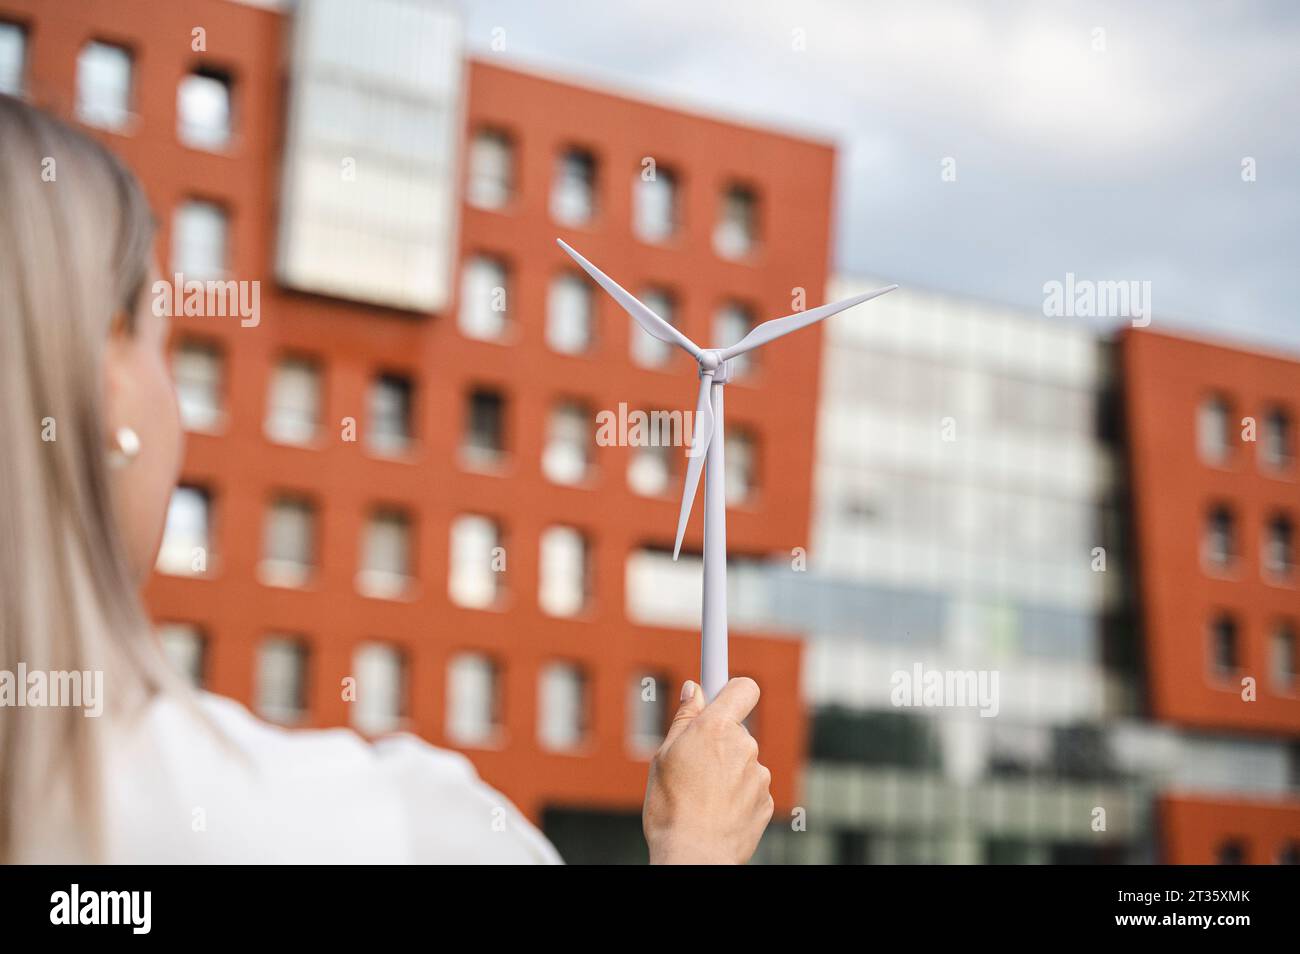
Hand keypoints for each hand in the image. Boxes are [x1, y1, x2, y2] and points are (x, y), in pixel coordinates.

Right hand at [643, 677, 773, 863]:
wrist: (693, 857)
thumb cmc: (670, 808)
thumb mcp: (663, 756)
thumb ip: (684, 719)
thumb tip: (695, 689)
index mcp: (717, 728)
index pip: (743, 687)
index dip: (731, 688)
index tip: (720, 692)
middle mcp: (745, 747)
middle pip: (737, 730)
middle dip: (718, 741)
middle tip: (693, 764)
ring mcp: (759, 776)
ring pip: (743, 761)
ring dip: (727, 771)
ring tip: (702, 796)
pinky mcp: (766, 802)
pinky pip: (750, 787)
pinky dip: (737, 795)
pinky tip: (716, 811)